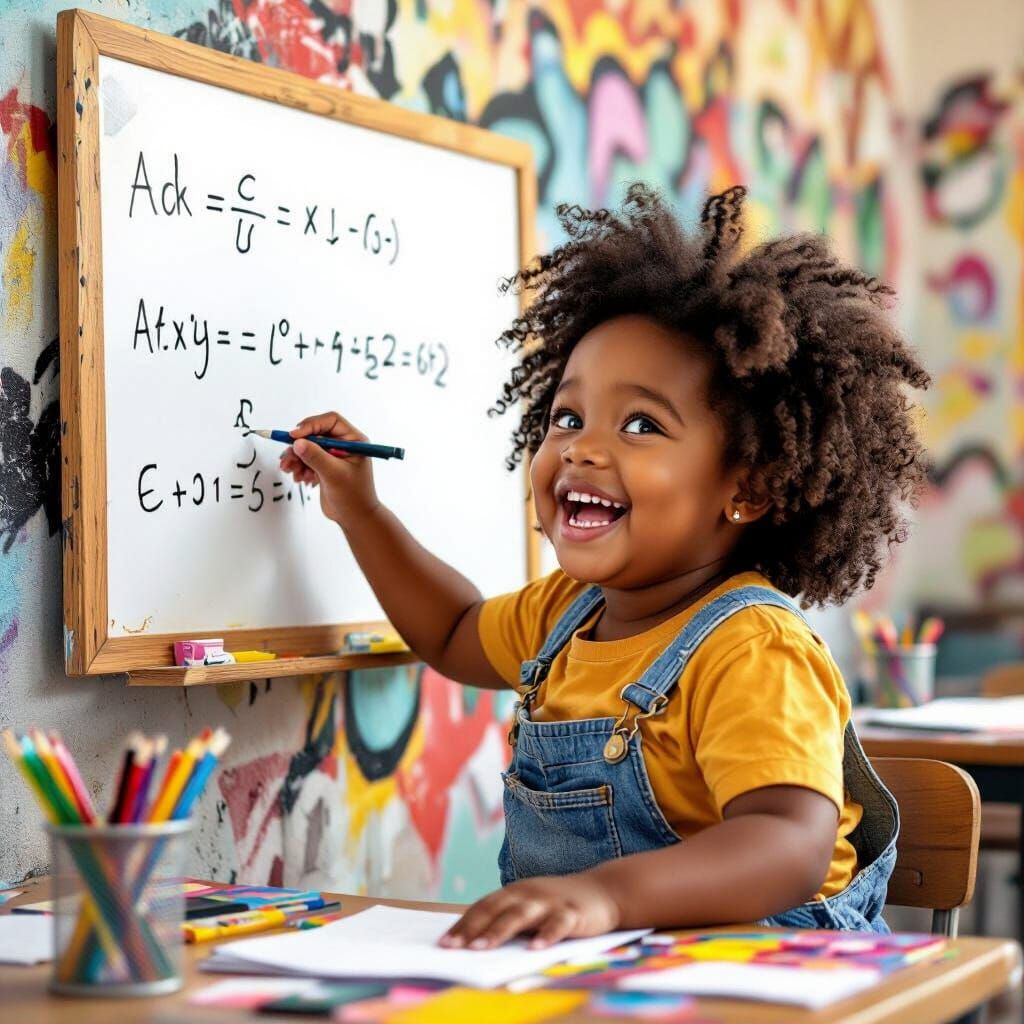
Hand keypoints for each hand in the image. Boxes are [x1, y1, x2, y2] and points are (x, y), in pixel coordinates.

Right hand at [279, 411, 379, 527]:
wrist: (355, 518)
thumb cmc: (354, 497)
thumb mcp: (334, 474)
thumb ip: (316, 457)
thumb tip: (298, 442)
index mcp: (354, 440)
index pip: (330, 421)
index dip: (311, 425)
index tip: (295, 436)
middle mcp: (344, 445)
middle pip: (315, 434)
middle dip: (299, 445)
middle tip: (287, 457)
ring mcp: (333, 456)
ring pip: (308, 447)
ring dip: (296, 458)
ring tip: (290, 470)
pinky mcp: (324, 467)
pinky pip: (306, 459)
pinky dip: (299, 467)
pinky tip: (300, 478)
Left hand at [438, 873, 620, 950]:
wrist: (604, 890)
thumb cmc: (557, 904)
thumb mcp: (530, 907)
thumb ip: (507, 920)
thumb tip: (473, 944)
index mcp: (514, 892)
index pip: (482, 908)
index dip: (462, 925)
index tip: (443, 944)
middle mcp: (528, 893)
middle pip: (496, 910)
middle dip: (472, 929)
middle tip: (454, 948)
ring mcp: (550, 901)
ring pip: (521, 915)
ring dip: (500, 931)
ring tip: (482, 948)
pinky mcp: (573, 912)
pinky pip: (558, 924)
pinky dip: (547, 935)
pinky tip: (536, 948)